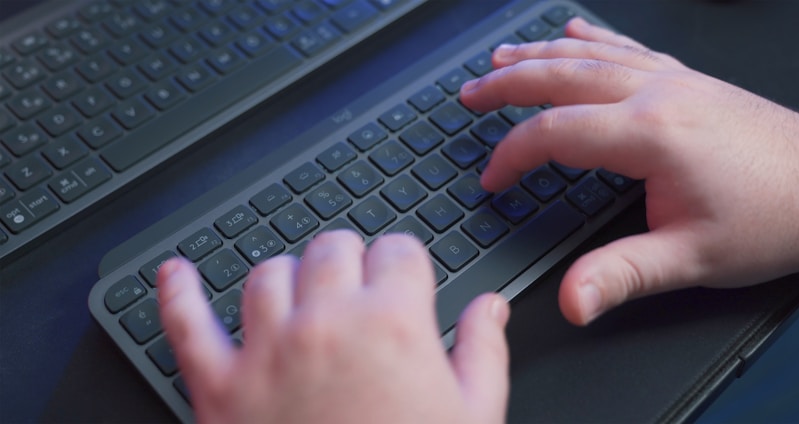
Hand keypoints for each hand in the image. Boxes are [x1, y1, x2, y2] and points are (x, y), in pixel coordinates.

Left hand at [157, 230, 509, 423]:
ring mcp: (268, 352)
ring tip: (301, 295)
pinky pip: (187, 325)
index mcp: (393, 324)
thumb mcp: (474, 416)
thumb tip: (489, 309)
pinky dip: (177, 293)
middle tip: (356, 284)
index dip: (403, 262)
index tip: (402, 275)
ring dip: (289, 277)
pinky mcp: (220, 389)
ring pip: (269, 274)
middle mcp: (327, 324)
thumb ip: (483, 352)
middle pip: (332, 249)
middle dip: (350, 260)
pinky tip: (177, 273)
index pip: (397, 250)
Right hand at [460, 17, 798, 324]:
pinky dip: (593, 38)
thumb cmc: (771, 220)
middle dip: (507, 85)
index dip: (512, 155)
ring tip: (501, 60)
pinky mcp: (689, 81)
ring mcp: (675, 81)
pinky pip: (628, 48)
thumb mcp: (690, 259)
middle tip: (470, 94)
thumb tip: (570, 300)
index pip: (555, 132)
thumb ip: (621, 275)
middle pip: (562, 75)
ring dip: (538, 56)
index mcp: (651, 134)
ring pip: (591, 55)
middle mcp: (658, 94)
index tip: (492, 178)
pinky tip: (575, 31)